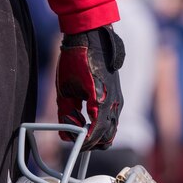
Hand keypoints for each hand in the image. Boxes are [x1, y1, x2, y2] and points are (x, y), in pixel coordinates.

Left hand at [56, 25, 124, 149]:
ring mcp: (118, 99)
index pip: (96, 133)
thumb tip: (65, 134)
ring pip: (112, 128)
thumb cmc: (76, 59)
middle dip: (92, 142)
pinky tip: (85, 115)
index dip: (84, 143)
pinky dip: (101, 123)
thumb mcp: (64, 88)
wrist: (91, 36)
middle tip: (76, 140)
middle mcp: (114, 102)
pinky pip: (112, 117)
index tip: (74, 146)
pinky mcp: (117, 95)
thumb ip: (65, 113)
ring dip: (97, 133)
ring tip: (78, 125)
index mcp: (101, 100)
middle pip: (108, 136)